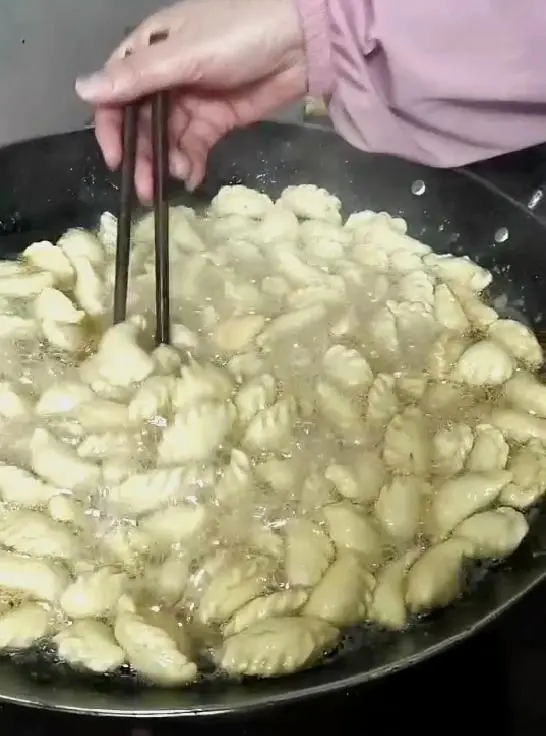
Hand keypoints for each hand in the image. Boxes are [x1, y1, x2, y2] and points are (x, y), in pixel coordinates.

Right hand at [75, 0, 307, 200]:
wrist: (299, 44)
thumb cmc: (238, 35)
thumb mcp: (184, 55)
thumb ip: (137, 78)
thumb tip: (83, 90)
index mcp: (149, 51)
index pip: (117, 93)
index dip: (112, 127)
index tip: (117, 159)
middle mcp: (165, 78)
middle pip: (142, 124)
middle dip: (142, 156)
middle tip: (145, 189)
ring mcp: (191, 101)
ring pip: (167, 140)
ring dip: (166, 163)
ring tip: (175, 180)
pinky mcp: (215, 120)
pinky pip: (194, 146)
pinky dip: (191, 163)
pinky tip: (193, 177)